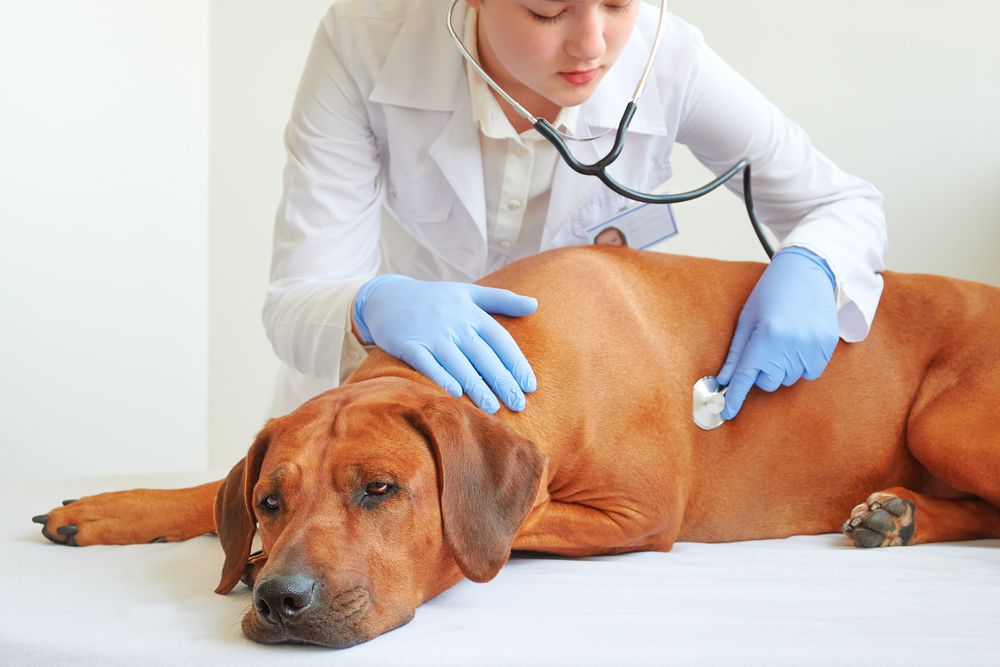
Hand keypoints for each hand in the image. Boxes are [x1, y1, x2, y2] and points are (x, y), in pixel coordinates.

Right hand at [352, 275, 537, 413]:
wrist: (388, 296)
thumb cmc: (436, 299)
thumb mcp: (469, 292)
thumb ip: (503, 299)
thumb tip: (535, 305)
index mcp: (472, 313)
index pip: (500, 340)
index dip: (516, 363)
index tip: (529, 386)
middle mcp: (454, 323)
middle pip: (483, 355)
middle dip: (502, 381)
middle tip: (518, 405)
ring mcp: (431, 334)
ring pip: (458, 363)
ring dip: (476, 386)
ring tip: (492, 409)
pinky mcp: (409, 345)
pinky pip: (428, 364)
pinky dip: (441, 378)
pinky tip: (455, 394)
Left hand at [716, 247, 838, 419]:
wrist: (808, 271)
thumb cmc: (772, 292)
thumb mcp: (747, 319)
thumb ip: (736, 353)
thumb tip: (723, 380)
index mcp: (765, 337)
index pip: (745, 378)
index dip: (734, 398)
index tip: (725, 413)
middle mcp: (789, 346)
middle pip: (769, 383)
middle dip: (762, 372)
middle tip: (765, 348)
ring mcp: (811, 348)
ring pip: (789, 379)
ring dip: (783, 367)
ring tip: (784, 340)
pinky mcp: (826, 348)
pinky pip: (810, 373)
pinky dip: (802, 364)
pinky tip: (799, 342)